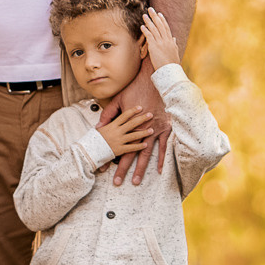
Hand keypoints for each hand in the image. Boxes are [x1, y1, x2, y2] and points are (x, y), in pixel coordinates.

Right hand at [95, 107, 154, 164]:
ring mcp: (119, 140)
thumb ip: (105, 123)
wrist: (90, 150)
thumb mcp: (99, 128)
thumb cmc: (94, 139)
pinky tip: (145, 145)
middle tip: (150, 114)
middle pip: (132, 123)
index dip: (133, 111)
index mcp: (112, 125)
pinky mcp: (120, 149)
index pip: (124, 115)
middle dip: (142, 119)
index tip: (140, 107)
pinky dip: (139, 146)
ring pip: (134, 136)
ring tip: (151, 130)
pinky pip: (132, 148)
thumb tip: (111, 115)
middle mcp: (117, 132)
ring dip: (144, 133)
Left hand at [100, 66, 171, 185]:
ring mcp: (154, 131)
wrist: (155, 81)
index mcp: (128, 125)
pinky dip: (161, 159)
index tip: (104, 169)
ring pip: (146, 154)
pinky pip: (164, 147)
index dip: (111, 158)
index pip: (118, 145)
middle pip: (130, 154)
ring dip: (140, 169)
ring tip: (135, 182)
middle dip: (123, 169)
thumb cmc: (135, 89)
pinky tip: (158, 171)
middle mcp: (141, 131)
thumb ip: (108, 115)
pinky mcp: (165, 128)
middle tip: (118, 183)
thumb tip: (99, 128)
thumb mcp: (117, 99)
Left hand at [142, 10, 180, 71]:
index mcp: (171, 41)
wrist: (170, 71)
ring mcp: (160, 43)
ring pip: (154, 29)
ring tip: (144, 15)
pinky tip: (142, 26)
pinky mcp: (154, 47)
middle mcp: (166, 40)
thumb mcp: (175, 52)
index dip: (162, 20)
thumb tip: (174, 38)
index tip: (159, 14)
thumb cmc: (172, 64)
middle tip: (150, 9)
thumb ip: (174, 44)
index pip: (166, 28)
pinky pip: (149, 36)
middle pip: (160, 25)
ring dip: (148, 21)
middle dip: (155, 16)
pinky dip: (145, 30)